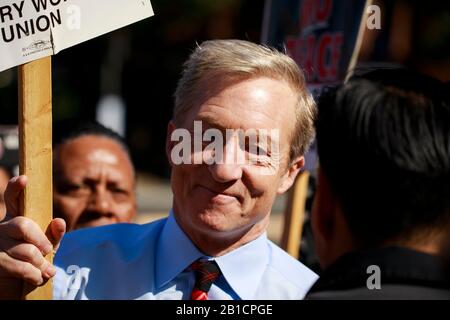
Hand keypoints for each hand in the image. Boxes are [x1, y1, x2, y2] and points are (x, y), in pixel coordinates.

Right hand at [0, 176, 65, 298]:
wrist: (15, 286)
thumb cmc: (33, 261)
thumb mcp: (47, 246)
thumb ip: (54, 234)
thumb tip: (59, 221)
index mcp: (14, 219)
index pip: (13, 199)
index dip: (16, 188)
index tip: (25, 178)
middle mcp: (2, 229)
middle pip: (23, 225)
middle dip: (41, 240)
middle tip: (48, 250)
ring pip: (25, 249)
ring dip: (41, 263)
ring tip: (47, 271)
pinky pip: (20, 267)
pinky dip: (35, 275)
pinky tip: (38, 278)